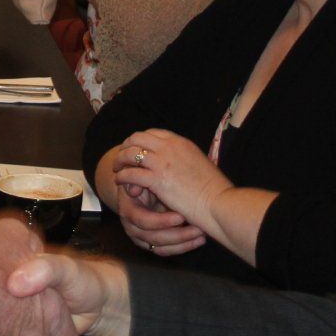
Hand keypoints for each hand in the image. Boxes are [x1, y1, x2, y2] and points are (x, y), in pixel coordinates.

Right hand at [110, 181, 205, 257]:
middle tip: (198, 228)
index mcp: (128, 210)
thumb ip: (139, 180)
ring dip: (183, 243)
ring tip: (202, 235)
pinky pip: (166, 251)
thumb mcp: (142, 178)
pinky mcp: (151, 244)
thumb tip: (134, 190)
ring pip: (161, 248)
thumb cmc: (144, 180)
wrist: (139, 190)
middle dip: (178, 234)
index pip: (143, 220)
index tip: (182, 216)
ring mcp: (141, 238)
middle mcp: (132, 227)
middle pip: (154, 238)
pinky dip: (183, 247)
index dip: (161, 221)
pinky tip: (198, 241)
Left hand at [113, 130, 232, 234]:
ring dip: (120, 160)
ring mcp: (162, 162)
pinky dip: (123, 176)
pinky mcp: (156, 180)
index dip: (140, 140)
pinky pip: (130, 174)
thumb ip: (185, 158)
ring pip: (130, 154)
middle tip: (121, 157)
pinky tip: (121, 181)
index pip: (153, 133)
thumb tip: (179, 161)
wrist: (219, 202)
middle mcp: (169, 147)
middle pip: (137, 138)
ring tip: (117, 169)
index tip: (135, 148)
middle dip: (126, 146)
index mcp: (181, 142)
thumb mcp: (200, 163)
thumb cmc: (214, 189)